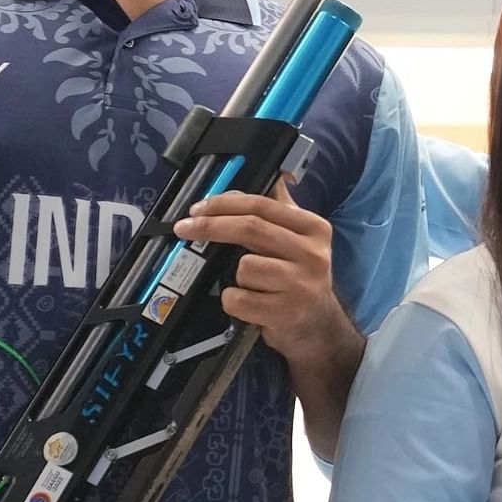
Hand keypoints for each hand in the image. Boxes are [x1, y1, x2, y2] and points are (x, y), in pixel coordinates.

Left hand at [179, 190, 357, 375]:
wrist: (318, 328)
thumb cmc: (300, 278)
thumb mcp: (301, 239)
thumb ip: (283, 209)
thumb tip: (278, 174)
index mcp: (314, 228)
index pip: (262, 205)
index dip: (224, 204)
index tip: (197, 209)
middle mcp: (312, 254)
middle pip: (250, 228)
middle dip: (210, 226)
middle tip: (184, 228)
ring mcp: (301, 284)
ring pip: (244, 267)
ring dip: (235, 276)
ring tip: (250, 285)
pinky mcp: (286, 312)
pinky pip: (238, 299)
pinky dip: (234, 301)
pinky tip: (249, 305)